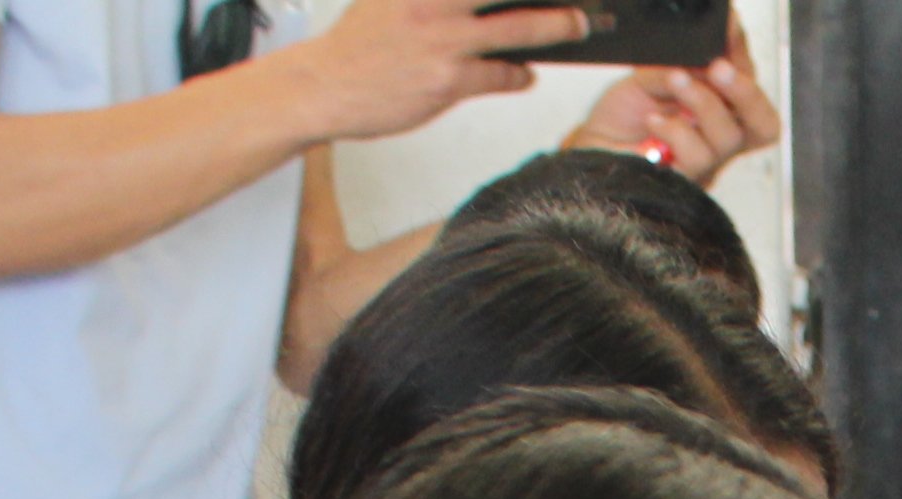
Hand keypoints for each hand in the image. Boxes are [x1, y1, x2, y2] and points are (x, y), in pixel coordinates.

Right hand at [288, 0, 588, 139]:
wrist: (324, 87)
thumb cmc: (360, 45)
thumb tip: (478, 4)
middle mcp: (434, 3)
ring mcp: (443, 39)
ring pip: (517, 28)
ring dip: (555, 26)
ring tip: (577, 24)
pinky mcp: (447, 79)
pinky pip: (500, 74)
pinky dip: (518, 74)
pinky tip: (524, 73)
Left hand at [555, 31, 777, 178]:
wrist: (595, 148)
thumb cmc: (625, 117)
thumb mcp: (651, 77)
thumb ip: (679, 65)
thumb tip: (701, 50)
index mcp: (719, 108)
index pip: (750, 86)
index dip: (745, 60)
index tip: (728, 31)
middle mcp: (718, 137)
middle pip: (763, 125)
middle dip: (746, 92)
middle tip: (720, 67)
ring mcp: (705, 162)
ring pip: (728, 137)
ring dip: (703, 101)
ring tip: (674, 80)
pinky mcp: (685, 181)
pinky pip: (696, 157)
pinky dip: (675, 130)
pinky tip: (653, 120)